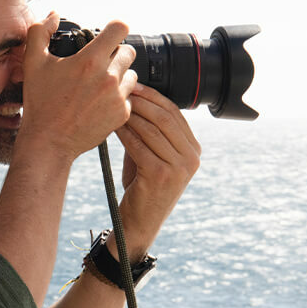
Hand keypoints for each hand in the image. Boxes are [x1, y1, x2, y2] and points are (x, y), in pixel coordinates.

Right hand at [20, 14, 137, 158]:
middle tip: (99, 65)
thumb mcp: (32, 63)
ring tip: (98, 85)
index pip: (120, 28)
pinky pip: (129, 96)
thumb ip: (40, 31)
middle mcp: (108, 77)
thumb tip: (53, 15)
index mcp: (90, 60)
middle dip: (115, 54)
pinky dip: (118, 98)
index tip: (107, 36)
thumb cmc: (39, 102)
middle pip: (129, 51)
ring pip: (131, 74)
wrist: (49, 141)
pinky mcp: (122, 114)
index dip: (114, 29)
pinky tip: (99, 103)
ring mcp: (117, 96)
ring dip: (119, 76)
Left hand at [111, 83, 200, 257]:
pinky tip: (112, 125)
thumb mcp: (151, 156)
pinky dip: (125, 133)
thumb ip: (148, 132)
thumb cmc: (142, 187)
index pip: (175, 113)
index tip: (133, 84)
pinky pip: (139, 146)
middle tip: (120, 89)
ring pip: (152, 129)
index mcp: (194, 149)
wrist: (139, 223)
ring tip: (113, 104)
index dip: (153, 96)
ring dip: (130, 114)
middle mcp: (192, 157)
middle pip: (165, 117)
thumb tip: (132, 99)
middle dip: (141, 101)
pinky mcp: (161, 175)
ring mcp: (180, 167)